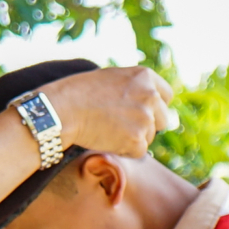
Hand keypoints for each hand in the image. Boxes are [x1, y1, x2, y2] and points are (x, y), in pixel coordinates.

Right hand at [37, 66, 176, 158]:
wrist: (63, 110)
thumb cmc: (79, 93)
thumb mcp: (112, 79)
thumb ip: (134, 88)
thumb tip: (149, 104)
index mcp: (145, 76)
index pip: (166, 96)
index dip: (155, 107)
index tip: (142, 113)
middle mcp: (150, 95)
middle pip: (162, 119)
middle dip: (146, 126)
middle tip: (121, 126)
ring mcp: (145, 118)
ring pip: (149, 137)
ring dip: (132, 139)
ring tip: (107, 129)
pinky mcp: (137, 140)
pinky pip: (138, 152)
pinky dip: (124, 150)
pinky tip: (105, 139)